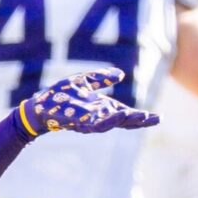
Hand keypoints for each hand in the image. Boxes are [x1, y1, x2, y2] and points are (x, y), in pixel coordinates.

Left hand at [16, 69, 159, 135]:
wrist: (39, 106)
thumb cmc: (61, 95)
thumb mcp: (84, 82)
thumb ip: (101, 78)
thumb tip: (121, 74)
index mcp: (102, 109)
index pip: (126, 114)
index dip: (140, 117)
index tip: (157, 118)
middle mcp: (98, 117)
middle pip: (122, 121)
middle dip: (138, 121)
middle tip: (154, 119)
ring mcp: (87, 121)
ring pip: (109, 123)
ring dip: (123, 120)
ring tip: (138, 116)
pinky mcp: (75, 121)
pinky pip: (92, 122)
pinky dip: (104, 120)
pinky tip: (115, 115)